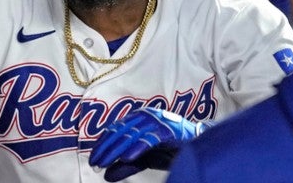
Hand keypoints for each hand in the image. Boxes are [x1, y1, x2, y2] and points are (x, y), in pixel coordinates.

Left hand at [89, 107, 205, 180]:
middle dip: (105, 149)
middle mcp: (144, 117)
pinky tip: (127, 157)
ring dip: (116, 150)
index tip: (92, 159)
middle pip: (119, 132)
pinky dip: (137, 148)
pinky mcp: (167, 130)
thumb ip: (127, 166)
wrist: (199, 144)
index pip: (114, 131)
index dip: (102, 145)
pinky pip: (149, 139)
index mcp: (136, 119)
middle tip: (95, 162)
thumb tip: (106, 176)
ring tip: (105, 161)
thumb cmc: (169, 149)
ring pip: (130, 135)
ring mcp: (156, 121)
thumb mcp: (145, 159)